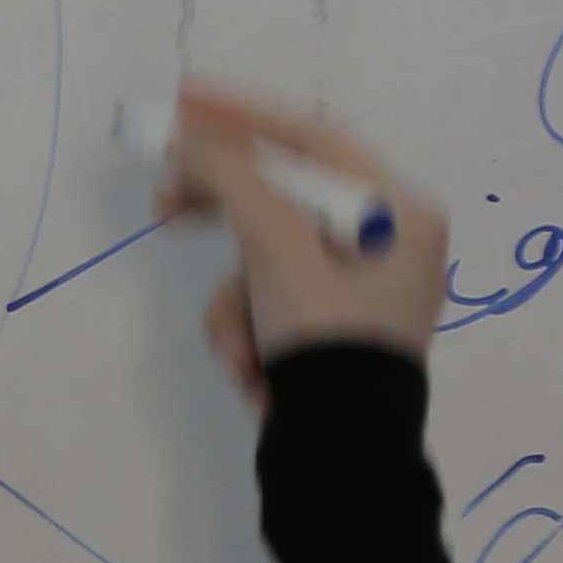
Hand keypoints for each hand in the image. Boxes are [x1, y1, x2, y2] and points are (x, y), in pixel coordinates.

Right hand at [164, 80, 452, 411]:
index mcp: (399, 210)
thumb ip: (230, 175)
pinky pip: (269, 301)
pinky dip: (247, 329)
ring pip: (264, 257)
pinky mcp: (328, 330)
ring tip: (240, 348)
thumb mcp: (275, 246)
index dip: (240, 117)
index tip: (181, 103)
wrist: (341, 458)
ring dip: (235, 300)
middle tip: (163, 204)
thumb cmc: (325, 338)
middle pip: (284, 197)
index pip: (310, 137)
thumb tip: (188, 135)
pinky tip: (252, 371)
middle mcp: (387, 242)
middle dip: (224, 216)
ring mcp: (357, 290)